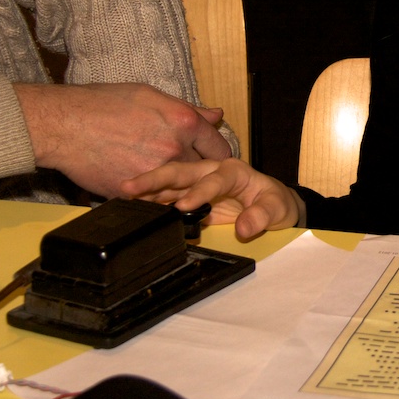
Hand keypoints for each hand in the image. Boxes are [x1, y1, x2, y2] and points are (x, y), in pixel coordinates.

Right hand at [15, 82, 233, 198]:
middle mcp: (174, 149)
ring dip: (176, 186)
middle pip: (203, 171)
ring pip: (180, 189)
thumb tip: (216, 115)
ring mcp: (155, 174)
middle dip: (198, 171)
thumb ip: (188, 110)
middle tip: (186, 167)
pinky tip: (141, 183)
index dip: (215, 152)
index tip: (210, 155)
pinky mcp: (135, 194)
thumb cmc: (101, 104)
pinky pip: (155, 200)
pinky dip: (153, 195)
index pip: (219, 147)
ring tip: (159, 174)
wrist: (63, 125)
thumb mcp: (151, 96)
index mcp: (183, 122)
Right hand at [119, 158, 302, 239]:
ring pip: (168, 184)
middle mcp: (211, 173)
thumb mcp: (276, 208)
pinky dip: (150, 202)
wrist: (271, 206)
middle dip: (156, 178)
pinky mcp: (189, 199)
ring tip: (121, 194)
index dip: (200, 191)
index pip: (215, 179)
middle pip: (182, 172)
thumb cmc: (274, 202)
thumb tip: (246, 228)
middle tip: (131, 185)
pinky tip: (131, 206)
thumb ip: (261, 216)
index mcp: (233, 171)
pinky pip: (166, 199)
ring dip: (146, 189)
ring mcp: (197, 185)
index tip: (185, 206)